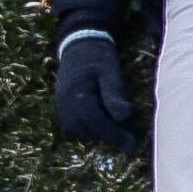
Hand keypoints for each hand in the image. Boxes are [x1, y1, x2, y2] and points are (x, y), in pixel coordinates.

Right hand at [54, 35, 144, 157]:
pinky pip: (75, 126)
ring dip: (100, 134)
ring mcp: (60, 106)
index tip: (132, 145)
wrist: (79, 46)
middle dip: (109, 137)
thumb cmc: (98, 58)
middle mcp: (64, 102)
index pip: (95, 119)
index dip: (113, 134)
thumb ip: (114, 94)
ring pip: (79, 130)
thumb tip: (124, 117)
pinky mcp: (62, 108)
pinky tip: (107, 126)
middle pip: (87, 129)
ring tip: (122, 133)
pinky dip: (91, 129)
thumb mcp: (110, 72)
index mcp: (77, 91)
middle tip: (131, 143)